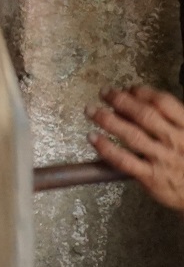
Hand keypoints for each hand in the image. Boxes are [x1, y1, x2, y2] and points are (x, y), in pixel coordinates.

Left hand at [89, 86, 183, 211]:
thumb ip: (168, 122)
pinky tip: (93, 138)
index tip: (127, 89)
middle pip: (145, 115)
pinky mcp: (151, 177)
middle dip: (121, 101)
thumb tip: (132, 105)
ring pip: (132, 135)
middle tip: (104, 93)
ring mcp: (162, 159)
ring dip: (108, 120)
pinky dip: (106, 148)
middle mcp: (175, 142)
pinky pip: (124, 160)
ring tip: (91, 111)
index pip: (164, 103)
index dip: (143, 92)